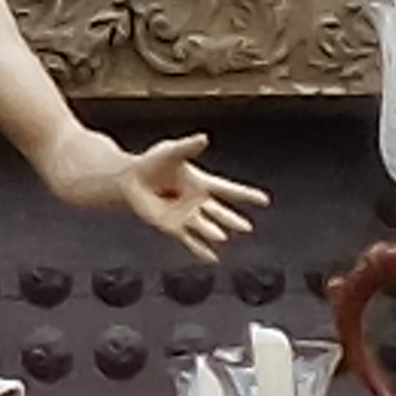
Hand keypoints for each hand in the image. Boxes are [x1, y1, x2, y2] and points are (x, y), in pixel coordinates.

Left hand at [119, 132, 265, 261]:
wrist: (130, 180)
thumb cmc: (152, 163)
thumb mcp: (170, 152)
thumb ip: (188, 147)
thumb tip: (203, 138)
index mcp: (201, 182)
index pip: (229, 189)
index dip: (247, 195)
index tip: (265, 200)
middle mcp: (197, 201)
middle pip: (219, 212)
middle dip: (232, 219)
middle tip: (247, 227)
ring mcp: (186, 215)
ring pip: (205, 226)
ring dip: (213, 231)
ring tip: (222, 236)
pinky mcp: (173, 226)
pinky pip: (190, 240)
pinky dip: (201, 249)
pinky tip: (212, 258)